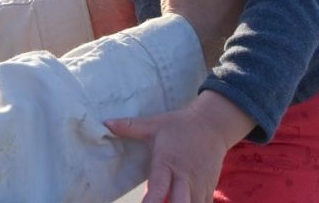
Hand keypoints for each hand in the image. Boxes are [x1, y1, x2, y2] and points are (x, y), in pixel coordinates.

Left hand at [107, 92, 252, 202]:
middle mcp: (184, 177)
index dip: (150, 202)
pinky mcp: (209, 189)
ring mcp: (198, 185)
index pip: (158, 188)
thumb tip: (106, 123)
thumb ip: (130, 126)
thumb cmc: (180, 125)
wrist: (212, 124)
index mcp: (167, 162)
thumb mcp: (154, 124)